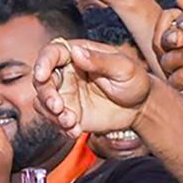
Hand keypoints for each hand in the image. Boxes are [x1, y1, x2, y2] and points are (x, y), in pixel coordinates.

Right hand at [35, 36, 151, 136]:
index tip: (42, 75)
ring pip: (43, 102)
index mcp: (77, 54)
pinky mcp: (69, 113)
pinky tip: (75, 130)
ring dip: (52, 114)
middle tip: (58, 107)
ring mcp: (66, 94)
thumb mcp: (123, 67)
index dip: (43, 62)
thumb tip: (76, 51)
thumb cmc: (133, 80)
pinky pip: (55, 120)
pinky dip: (61, 127)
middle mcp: (66, 73)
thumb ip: (100, 61)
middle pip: (42, 80)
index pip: (52, 53)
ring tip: (71, 122)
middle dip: (46, 95)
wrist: (140, 106)